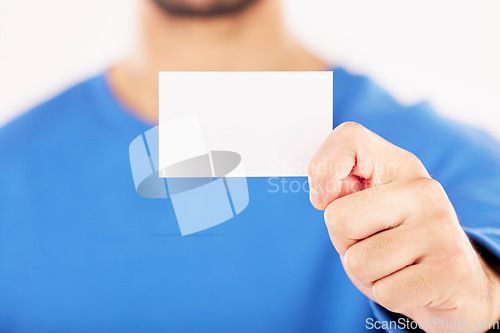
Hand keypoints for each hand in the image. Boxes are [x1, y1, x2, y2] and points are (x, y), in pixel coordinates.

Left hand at [308, 122, 499, 332]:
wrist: (454, 282)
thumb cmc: (394, 242)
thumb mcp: (365, 208)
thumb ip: (339, 190)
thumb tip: (322, 195)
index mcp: (398, 165)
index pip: (348, 138)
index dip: (323, 170)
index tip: (326, 197)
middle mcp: (423, 188)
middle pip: (337, 218)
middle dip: (345, 243)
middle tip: (373, 243)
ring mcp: (439, 227)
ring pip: (358, 262)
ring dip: (368, 274)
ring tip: (394, 264)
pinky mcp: (450, 269)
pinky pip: (384, 292)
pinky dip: (389, 294)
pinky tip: (411, 282)